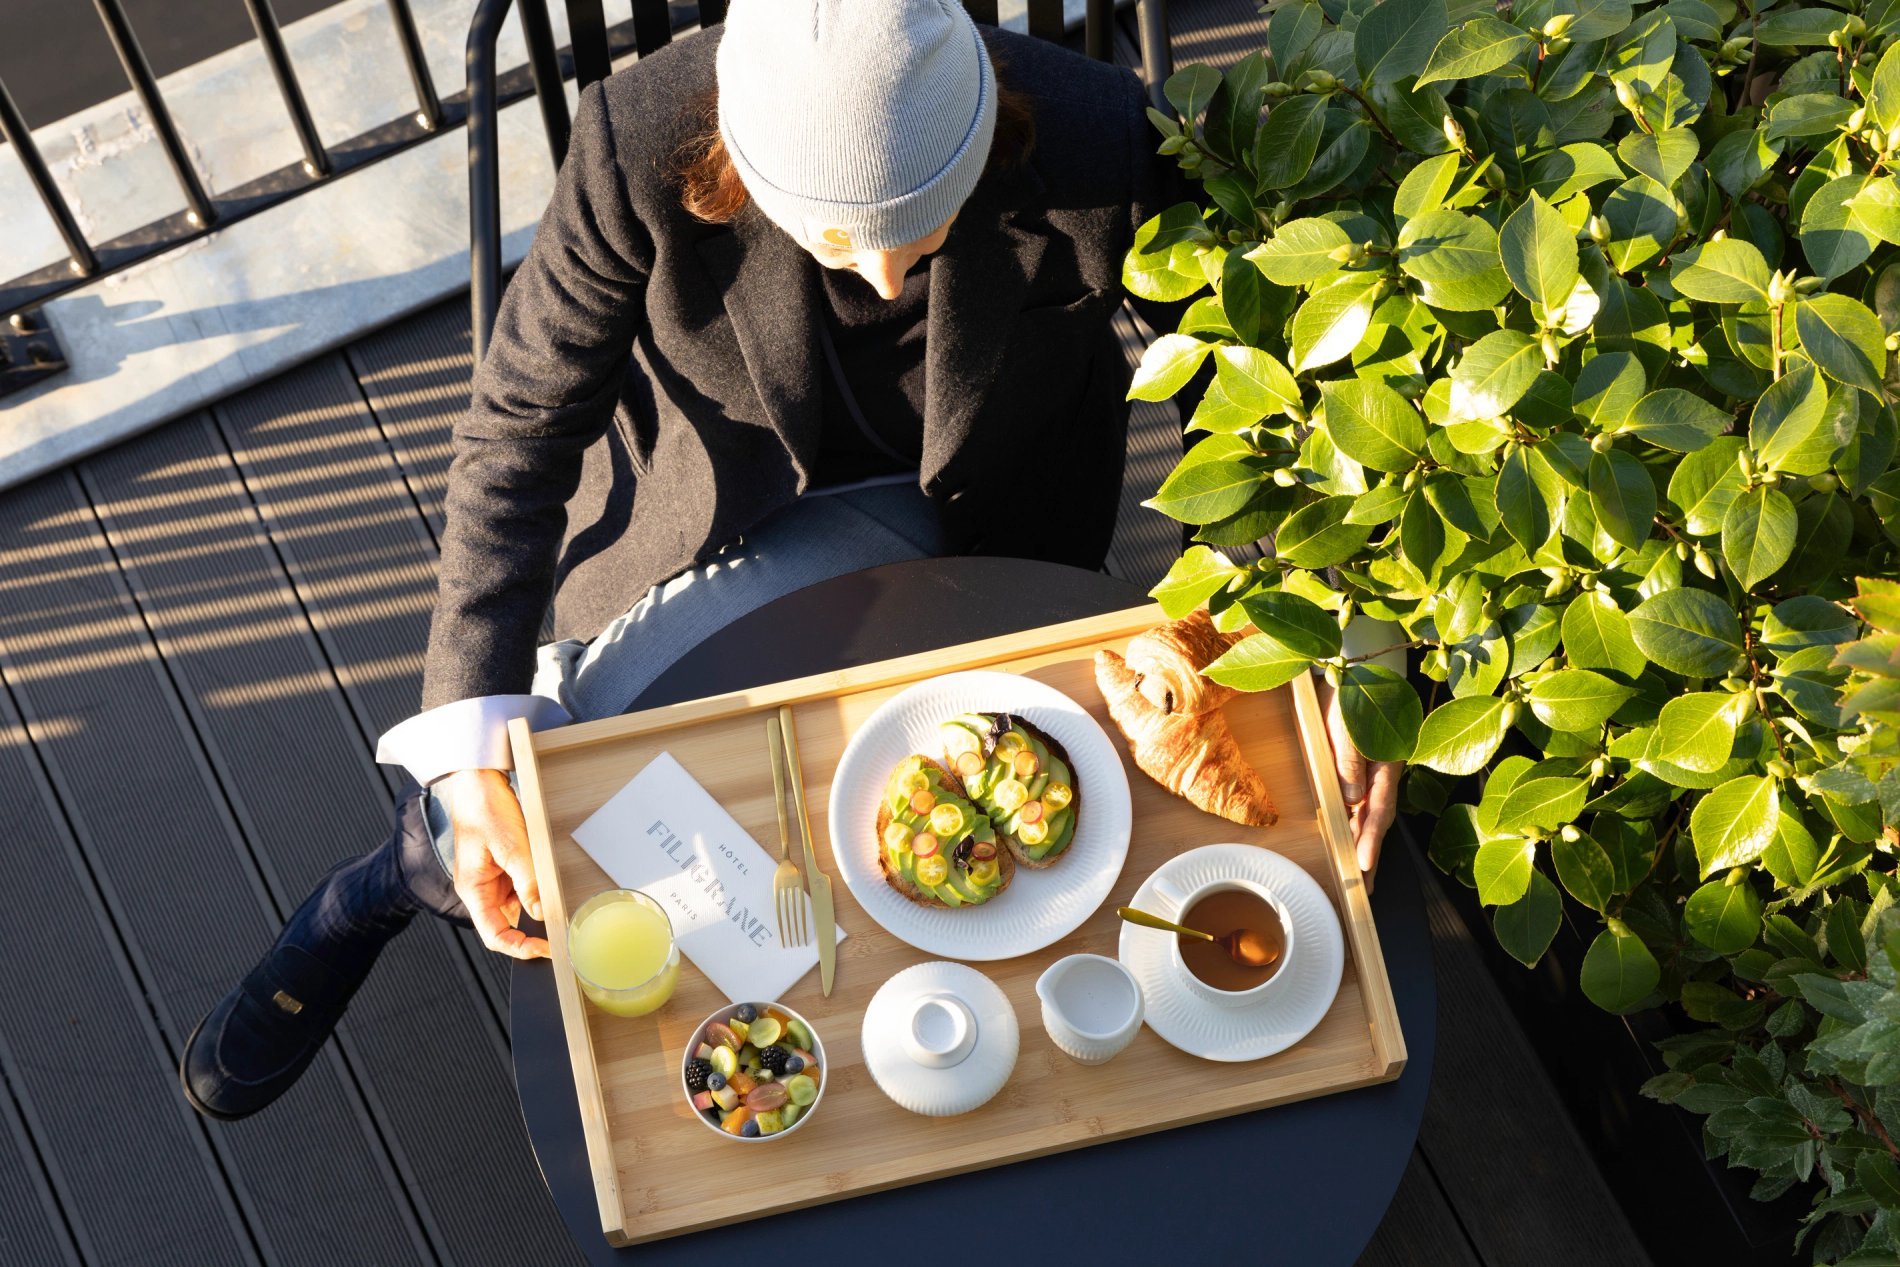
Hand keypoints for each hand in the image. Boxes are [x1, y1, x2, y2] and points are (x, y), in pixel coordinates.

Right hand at [442, 768, 549, 958]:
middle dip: (530, 933)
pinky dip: (535, 891)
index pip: (493, 934)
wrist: (479, 781)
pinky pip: (519, 888)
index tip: (545, 950)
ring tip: (558, 908)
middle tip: (558, 936)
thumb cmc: (485, 809)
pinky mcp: (501, 868)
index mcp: (472, 889)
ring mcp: (490, 879)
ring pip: (515, 907)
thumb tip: (542, 913)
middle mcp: (479, 889)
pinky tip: (548, 886)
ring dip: (534, 909)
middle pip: (504, 925)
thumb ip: (528, 883)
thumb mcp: (512, 846)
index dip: (518, 948)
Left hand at [1316, 679, 1402, 890]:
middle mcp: (1384, 773)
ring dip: (1365, 844)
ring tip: (1360, 877)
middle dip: (1371, 855)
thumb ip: (1350, 760)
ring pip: (1371, 815)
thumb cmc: (1353, 694)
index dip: (1370, 839)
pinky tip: (1354, 841)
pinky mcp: (1366, 768)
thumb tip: (1352, 799)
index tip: (1363, 865)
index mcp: (1385, 764)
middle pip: (1378, 820)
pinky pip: (1364, 802)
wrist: (1358, 668)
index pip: (1378, 810)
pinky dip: (1359, 825)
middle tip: (1365, 890)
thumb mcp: (1345, 724)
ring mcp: (1376, 772)